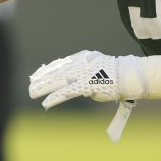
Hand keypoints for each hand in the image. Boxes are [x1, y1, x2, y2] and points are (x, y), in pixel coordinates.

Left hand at [28, 50, 160, 108]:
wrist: (129, 75)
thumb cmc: (117, 73)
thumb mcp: (98, 66)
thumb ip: (86, 72)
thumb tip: (76, 82)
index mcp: (82, 57)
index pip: (60, 63)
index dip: (48, 70)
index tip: (38, 74)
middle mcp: (79, 63)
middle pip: (56, 71)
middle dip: (42, 78)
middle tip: (31, 84)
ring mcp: (81, 74)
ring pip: (57, 80)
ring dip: (43, 87)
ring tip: (32, 93)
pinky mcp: (85, 85)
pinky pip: (66, 92)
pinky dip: (54, 98)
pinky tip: (45, 103)